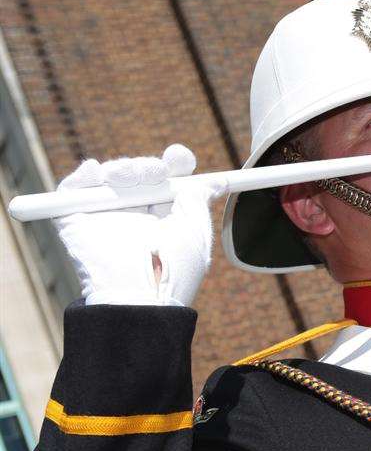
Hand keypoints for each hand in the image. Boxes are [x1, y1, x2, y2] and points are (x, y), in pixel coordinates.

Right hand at [54, 145, 221, 307]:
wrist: (143, 294)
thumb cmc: (176, 269)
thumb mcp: (196, 231)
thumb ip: (199, 200)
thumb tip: (219, 182)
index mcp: (165, 216)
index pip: (166, 180)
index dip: (173, 163)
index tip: (180, 157)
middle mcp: (135, 214)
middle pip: (139, 173)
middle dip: (149, 165)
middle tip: (157, 172)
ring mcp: (105, 216)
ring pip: (110, 176)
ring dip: (123, 169)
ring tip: (130, 179)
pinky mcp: (75, 220)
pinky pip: (72, 189)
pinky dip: (82, 176)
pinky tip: (95, 172)